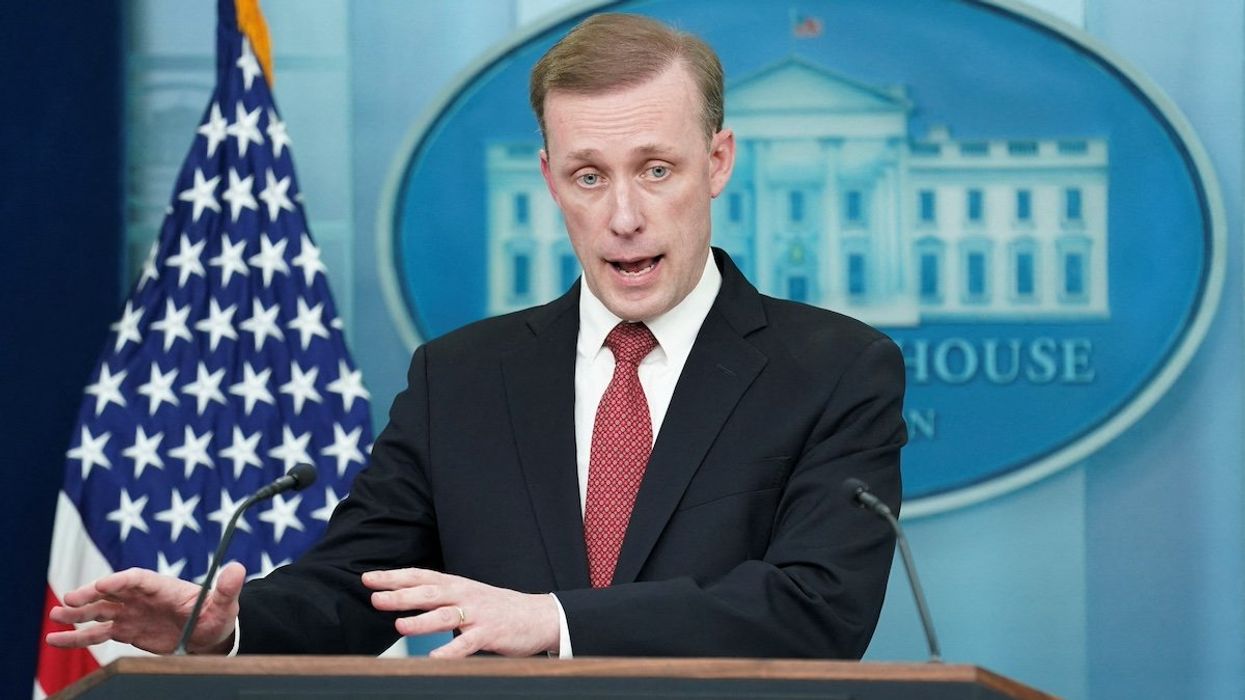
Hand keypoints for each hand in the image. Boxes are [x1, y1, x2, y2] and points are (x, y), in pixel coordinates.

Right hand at [45, 562, 245, 654]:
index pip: (138, 579)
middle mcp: (143, 597)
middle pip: (112, 592)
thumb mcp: (226, 604)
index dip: (120, 581)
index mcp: (163, 587)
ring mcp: (132, 613)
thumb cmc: (218, 616)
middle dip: (91, 595)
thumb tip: (239, 568)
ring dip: (78, 613)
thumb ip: (228, 588)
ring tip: (55, 616)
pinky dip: (77, 636)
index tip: (102, 584)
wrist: (210, 635)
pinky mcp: (126, 631)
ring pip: (100, 611)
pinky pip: (98, 633)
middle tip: (69, 599)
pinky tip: (56, 639)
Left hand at [363, 568, 558, 657]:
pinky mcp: (489, 634)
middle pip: (429, 593)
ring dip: (421, 621)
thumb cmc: (497, 608)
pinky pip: (467, 644)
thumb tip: (403, 597)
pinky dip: (450, 651)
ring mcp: (477, 615)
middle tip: (375, 598)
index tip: (368, 578)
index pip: (420, 576)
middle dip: (401, 595)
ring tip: (400, 626)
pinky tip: (433, 659)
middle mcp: (464, 596)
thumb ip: (439, 596)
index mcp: (456, 585)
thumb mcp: (467, 595)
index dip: (394, 576)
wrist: (539, 616)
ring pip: (445, 616)